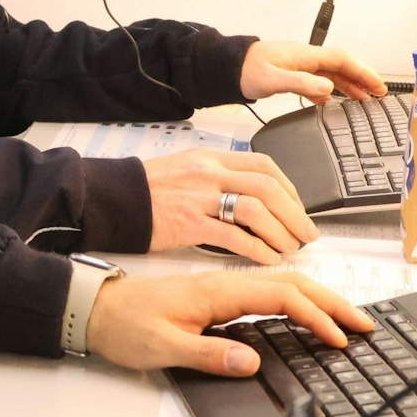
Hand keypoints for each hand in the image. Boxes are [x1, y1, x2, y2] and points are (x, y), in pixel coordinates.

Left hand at [85, 268, 374, 375]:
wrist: (96, 309)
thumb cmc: (126, 327)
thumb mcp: (164, 348)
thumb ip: (209, 355)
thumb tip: (252, 363)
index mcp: (219, 292)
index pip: (282, 298)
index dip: (316, 317)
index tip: (339, 339)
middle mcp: (226, 284)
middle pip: (292, 285)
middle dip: (332, 303)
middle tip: (366, 325)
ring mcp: (223, 287)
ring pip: (283, 286)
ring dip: (319, 299)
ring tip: (348, 319)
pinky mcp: (218, 296)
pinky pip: (268, 292)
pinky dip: (297, 301)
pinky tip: (307, 314)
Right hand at [143, 149, 314, 263]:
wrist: (109, 198)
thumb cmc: (144, 190)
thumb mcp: (184, 170)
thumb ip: (215, 179)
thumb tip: (248, 196)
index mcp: (210, 158)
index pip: (263, 165)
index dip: (289, 188)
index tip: (298, 208)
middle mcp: (208, 173)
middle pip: (267, 187)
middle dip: (295, 213)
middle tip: (307, 234)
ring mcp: (199, 197)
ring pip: (256, 209)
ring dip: (280, 231)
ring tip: (289, 249)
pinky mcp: (188, 223)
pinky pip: (233, 236)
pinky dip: (257, 249)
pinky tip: (267, 259)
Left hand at [240, 41, 385, 103]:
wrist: (226, 67)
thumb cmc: (245, 70)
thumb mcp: (273, 79)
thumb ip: (301, 83)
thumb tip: (328, 88)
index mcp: (305, 56)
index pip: (343, 60)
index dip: (363, 72)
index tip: (378, 85)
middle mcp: (306, 58)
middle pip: (341, 67)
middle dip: (361, 79)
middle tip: (378, 95)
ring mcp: (299, 66)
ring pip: (331, 75)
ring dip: (348, 86)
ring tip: (363, 100)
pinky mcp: (291, 75)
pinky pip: (318, 82)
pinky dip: (330, 91)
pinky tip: (333, 102)